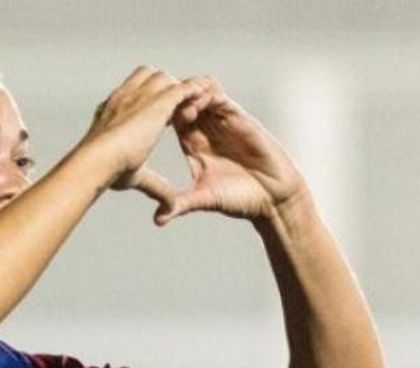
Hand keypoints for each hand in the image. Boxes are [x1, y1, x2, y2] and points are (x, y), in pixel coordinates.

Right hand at [81, 67, 212, 191]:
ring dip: (179, 89)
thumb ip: (155, 186)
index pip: (134, 96)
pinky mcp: (158, 101)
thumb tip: (167, 209)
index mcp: (114, 111)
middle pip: (149, 79)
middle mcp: (126, 97)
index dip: (149, 104)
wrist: (98, 159)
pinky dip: (194, 90)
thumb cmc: (106, 170)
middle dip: (164, 91)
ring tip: (193, 104)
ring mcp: (142, 95)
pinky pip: (183, 87)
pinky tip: (206, 96)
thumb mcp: (134, 175)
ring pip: (165, 79)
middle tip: (180, 110)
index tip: (162, 118)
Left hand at [147, 81, 307, 225]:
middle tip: (161, 103)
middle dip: (172, 98)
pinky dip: (209, 95)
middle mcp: (207, 130)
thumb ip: (181, 204)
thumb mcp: (204, 199)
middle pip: (185, 101)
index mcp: (194, 144)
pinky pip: (221, 99)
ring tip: (180, 104)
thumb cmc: (240, 199)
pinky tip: (199, 101)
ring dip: (189, 94)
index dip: (160, 113)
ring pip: (201, 94)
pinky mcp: (240, 119)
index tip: (147, 116)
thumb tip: (158, 220)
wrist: (273, 198)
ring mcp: (224, 122)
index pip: (173, 120)